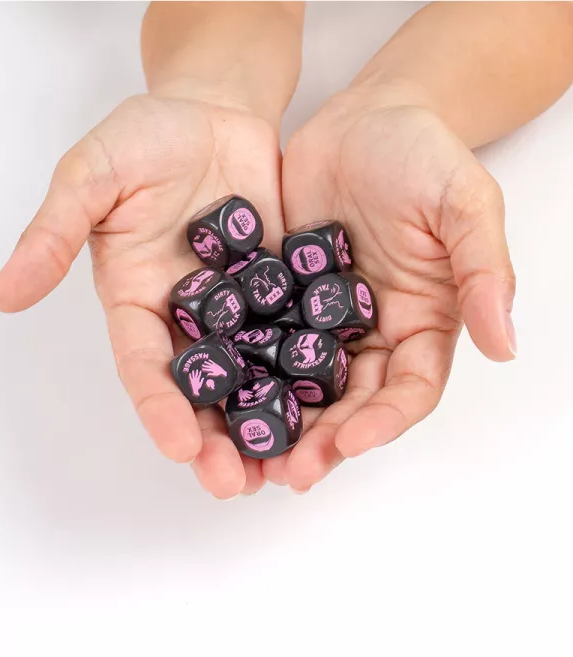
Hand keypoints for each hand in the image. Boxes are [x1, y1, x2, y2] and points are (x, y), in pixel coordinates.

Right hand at [0, 93, 283, 497]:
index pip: (146, 366)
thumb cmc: (146, 137)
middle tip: (237, 486)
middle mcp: (189, 321)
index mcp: (139, 303)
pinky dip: (314, 378)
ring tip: (289, 472)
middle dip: (218, 441)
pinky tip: (334, 412)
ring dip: (268, 428)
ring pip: (254, 380)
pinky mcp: (285, 296)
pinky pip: (301, 340)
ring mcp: (241, 313)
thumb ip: (54, 233)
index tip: (180, 448)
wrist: (214, 108)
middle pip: (203, 392)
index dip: (161, 408)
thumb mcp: (92, 175)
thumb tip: (3, 295)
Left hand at [265, 90, 515, 491]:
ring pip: (301, 389)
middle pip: (350, 404)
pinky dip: (241, 376)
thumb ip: (483, 272)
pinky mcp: (279, 303)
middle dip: (324, 441)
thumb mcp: (465, 206)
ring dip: (279, 427)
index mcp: (421, 326)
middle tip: (291, 473)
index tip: (353, 441)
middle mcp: (371, 337)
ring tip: (249, 458)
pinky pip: (258, 345)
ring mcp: (322, 324)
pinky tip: (216, 401)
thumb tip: (505, 345)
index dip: (384, 421)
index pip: (408, 390)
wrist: (366, 118)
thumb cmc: (425, 156)